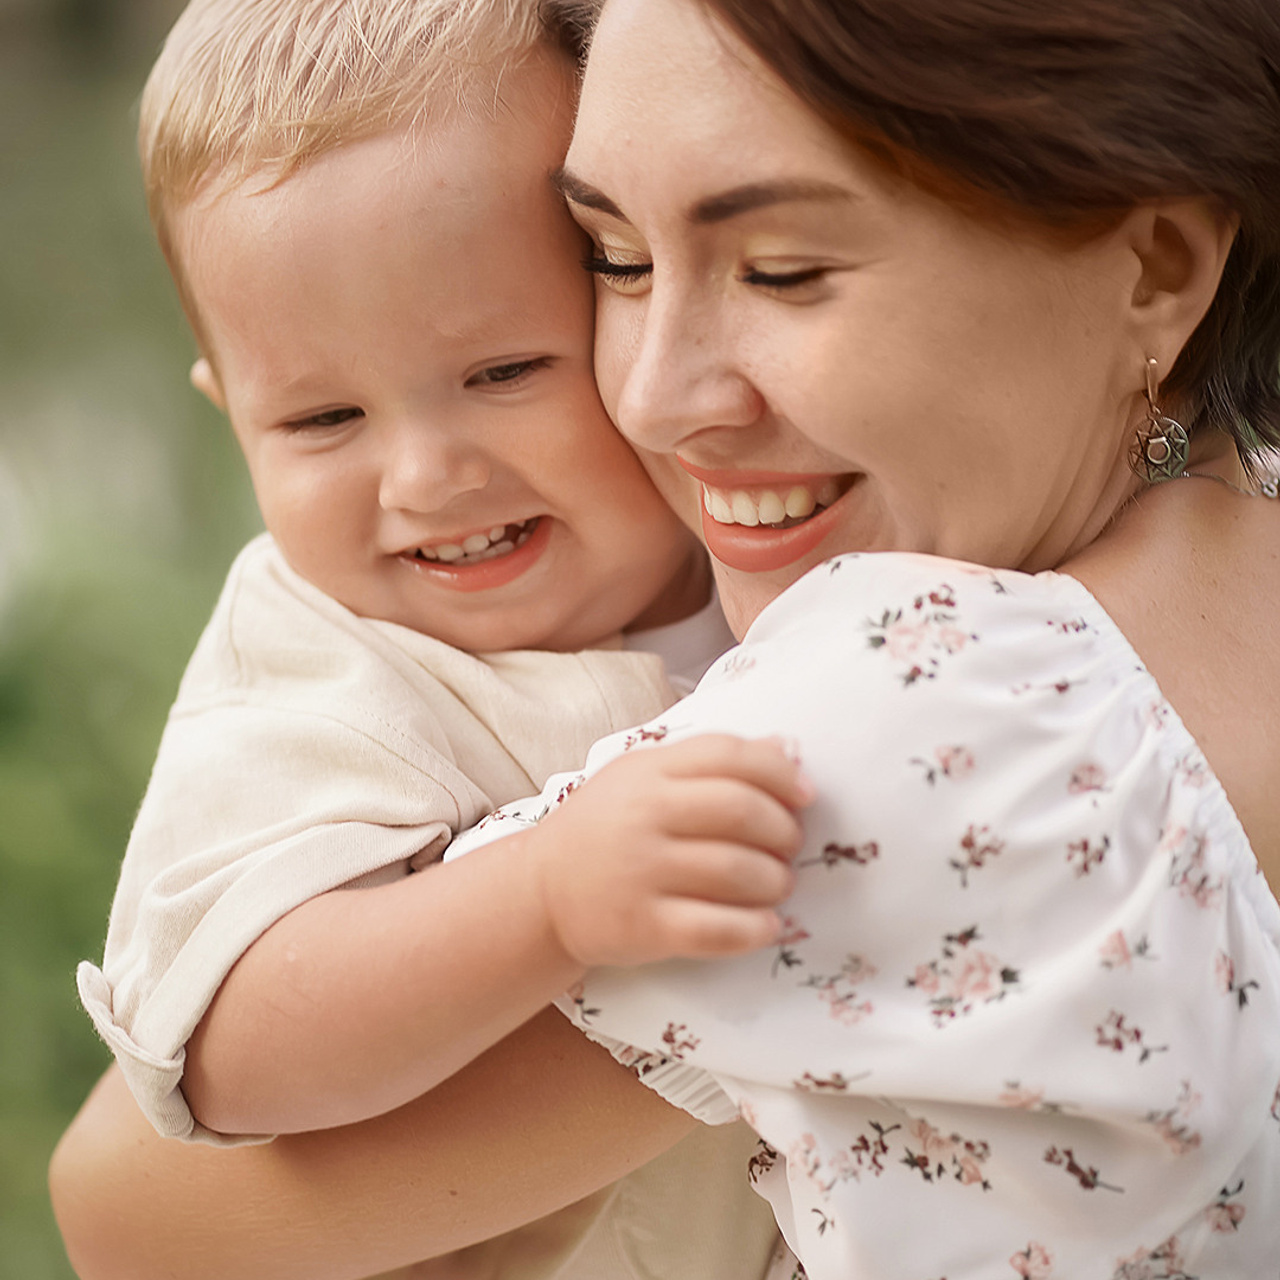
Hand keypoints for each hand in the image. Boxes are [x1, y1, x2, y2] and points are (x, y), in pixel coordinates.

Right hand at [527, 735, 811, 968]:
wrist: (541, 891)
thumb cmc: (606, 828)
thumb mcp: (645, 777)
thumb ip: (710, 760)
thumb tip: (786, 747)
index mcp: (649, 771)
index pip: (729, 755)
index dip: (780, 773)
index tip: (806, 795)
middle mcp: (644, 816)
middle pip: (741, 810)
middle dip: (784, 830)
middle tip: (791, 846)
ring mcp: (641, 872)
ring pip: (737, 871)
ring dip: (775, 880)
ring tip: (777, 884)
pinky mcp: (643, 927)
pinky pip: (717, 929)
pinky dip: (755, 928)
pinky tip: (766, 925)